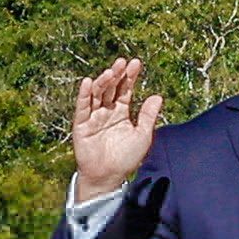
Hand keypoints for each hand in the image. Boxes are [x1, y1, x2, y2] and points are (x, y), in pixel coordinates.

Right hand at [69, 59, 160, 199]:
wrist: (108, 177)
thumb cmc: (126, 158)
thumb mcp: (142, 135)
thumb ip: (148, 116)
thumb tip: (158, 96)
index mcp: (122, 112)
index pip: (125, 90)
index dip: (130, 77)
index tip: (136, 63)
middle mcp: (107, 112)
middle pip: (111, 88)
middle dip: (116, 75)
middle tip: (122, 62)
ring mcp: (93, 117)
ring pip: (97, 95)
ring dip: (103, 82)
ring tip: (110, 72)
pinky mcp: (81, 125)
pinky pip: (82, 107)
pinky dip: (84, 95)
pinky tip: (88, 82)